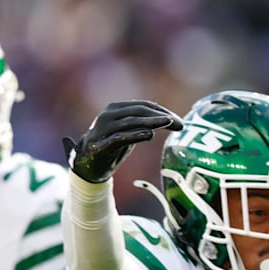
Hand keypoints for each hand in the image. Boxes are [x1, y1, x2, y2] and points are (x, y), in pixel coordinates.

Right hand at [63, 100, 182, 182]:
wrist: (88, 164)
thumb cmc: (112, 146)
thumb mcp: (130, 132)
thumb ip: (146, 125)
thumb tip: (172, 120)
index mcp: (116, 109)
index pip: (143, 105)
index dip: (162, 111)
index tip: (180, 121)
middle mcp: (109, 115)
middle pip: (139, 111)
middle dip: (161, 116)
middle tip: (180, 124)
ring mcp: (104, 129)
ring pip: (131, 122)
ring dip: (152, 121)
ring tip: (169, 123)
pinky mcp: (102, 144)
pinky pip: (120, 138)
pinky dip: (135, 135)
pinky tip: (149, 134)